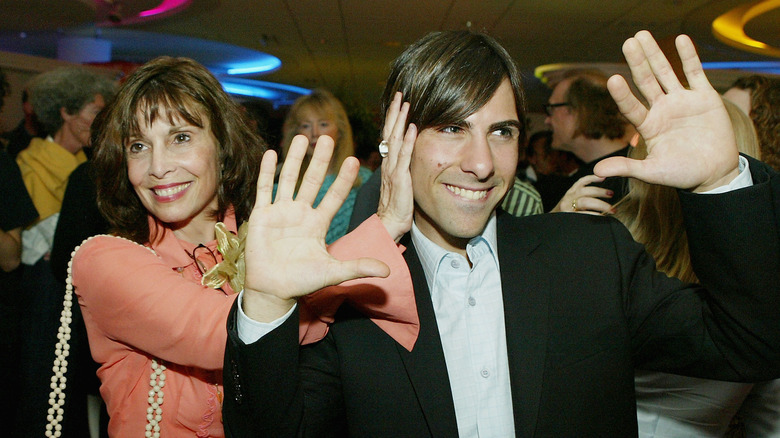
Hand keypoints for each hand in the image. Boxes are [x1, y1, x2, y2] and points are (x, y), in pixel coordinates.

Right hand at [243, 135, 389, 321]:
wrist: (272, 290)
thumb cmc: (302, 282)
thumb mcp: (333, 272)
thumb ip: (358, 267)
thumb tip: (388, 271)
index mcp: (319, 223)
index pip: (335, 196)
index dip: (344, 179)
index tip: (354, 160)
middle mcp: (301, 213)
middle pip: (313, 180)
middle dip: (320, 159)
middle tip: (329, 137)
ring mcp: (281, 212)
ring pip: (289, 179)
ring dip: (295, 158)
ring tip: (303, 138)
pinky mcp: (262, 215)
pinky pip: (265, 189)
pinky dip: (267, 171)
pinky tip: (271, 152)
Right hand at [377, 92, 415, 241]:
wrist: (390, 222)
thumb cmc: (397, 203)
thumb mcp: (401, 180)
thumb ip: (404, 165)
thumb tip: (412, 153)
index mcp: (389, 161)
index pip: (389, 134)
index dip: (393, 117)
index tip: (398, 100)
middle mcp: (389, 161)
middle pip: (390, 131)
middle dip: (395, 111)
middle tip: (400, 93)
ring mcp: (393, 168)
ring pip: (395, 139)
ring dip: (401, 119)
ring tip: (406, 102)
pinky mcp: (399, 177)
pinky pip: (404, 156)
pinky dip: (408, 140)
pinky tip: (412, 127)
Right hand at [551, 175, 613, 214]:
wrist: (549, 226)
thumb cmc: (565, 214)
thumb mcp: (571, 201)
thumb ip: (583, 196)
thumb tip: (605, 194)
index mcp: (570, 193)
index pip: (582, 182)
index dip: (593, 178)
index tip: (604, 177)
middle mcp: (568, 198)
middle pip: (585, 191)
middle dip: (600, 192)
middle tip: (611, 194)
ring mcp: (566, 208)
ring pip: (585, 202)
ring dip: (601, 204)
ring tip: (612, 209)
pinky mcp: (567, 217)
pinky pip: (582, 214)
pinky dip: (593, 214)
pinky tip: (601, 216)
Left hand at [595, 31, 738, 191]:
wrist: (714, 174)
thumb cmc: (682, 174)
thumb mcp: (652, 172)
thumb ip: (626, 168)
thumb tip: (596, 172)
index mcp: (648, 125)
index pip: (630, 106)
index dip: (622, 94)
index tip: (612, 79)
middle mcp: (661, 109)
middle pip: (645, 81)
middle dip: (637, 62)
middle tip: (628, 42)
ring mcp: (682, 101)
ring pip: (666, 72)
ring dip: (655, 54)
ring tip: (643, 35)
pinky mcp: (704, 97)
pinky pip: (695, 73)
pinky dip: (689, 57)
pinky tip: (681, 40)